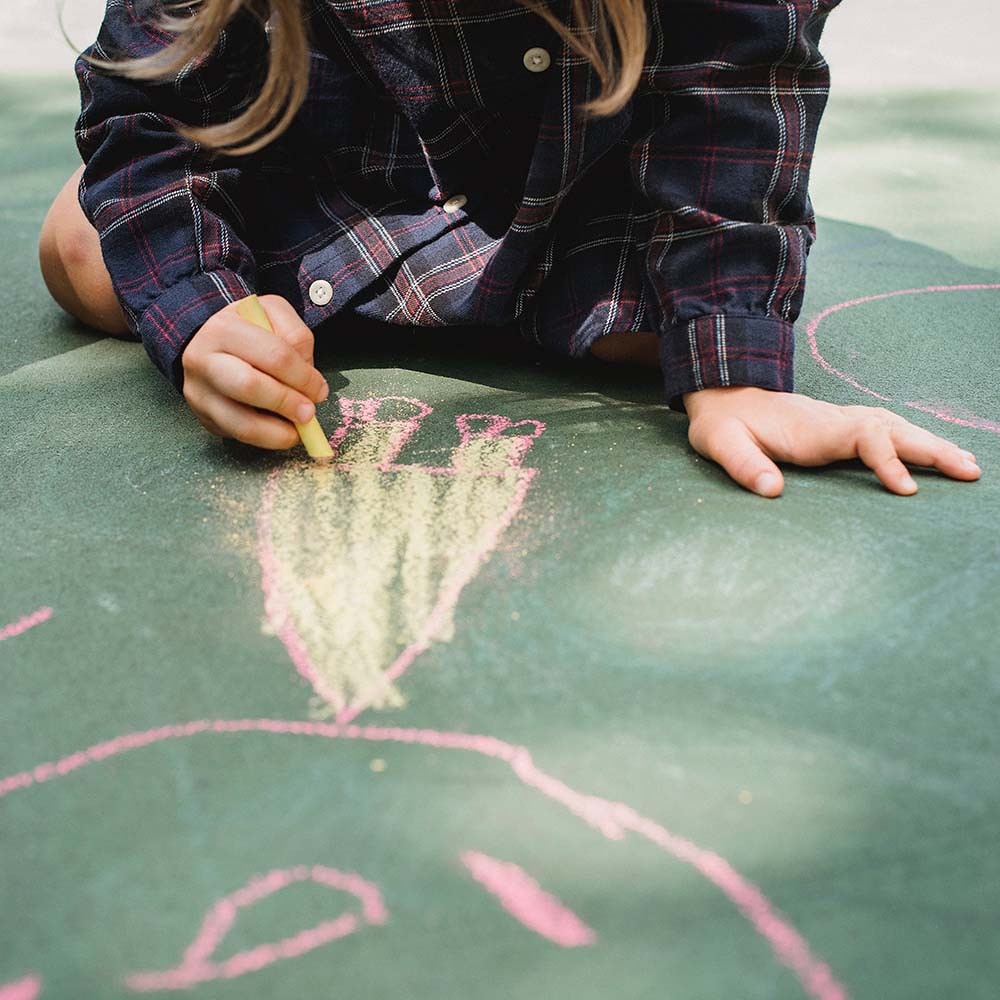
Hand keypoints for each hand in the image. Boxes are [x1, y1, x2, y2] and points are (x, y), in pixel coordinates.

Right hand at [181, 295, 328, 448]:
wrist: (205, 342)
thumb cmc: (246, 329)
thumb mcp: (272, 313)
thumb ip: (296, 336)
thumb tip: (310, 379)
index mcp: (224, 329)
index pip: (274, 355)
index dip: (304, 377)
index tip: (319, 390)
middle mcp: (203, 360)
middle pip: (250, 387)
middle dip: (287, 403)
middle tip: (308, 413)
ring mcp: (199, 392)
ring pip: (240, 423)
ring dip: (277, 432)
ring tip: (296, 430)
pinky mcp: (203, 417)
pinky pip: (237, 436)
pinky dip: (265, 439)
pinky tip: (279, 431)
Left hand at [682, 386, 981, 496]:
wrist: (722, 394)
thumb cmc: (721, 423)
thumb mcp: (720, 443)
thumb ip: (743, 465)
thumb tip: (771, 490)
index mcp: (812, 428)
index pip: (865, 437)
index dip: (888, 460)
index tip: (906, 490)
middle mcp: (834, 420)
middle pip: (894, 429)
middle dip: (933, 449)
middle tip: (971, 472)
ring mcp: (840, 422)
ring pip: (896, 427)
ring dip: (932, 444)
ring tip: (969, 466)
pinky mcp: (839, 428)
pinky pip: (887, 431)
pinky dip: (915, 440)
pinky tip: (935, 453)